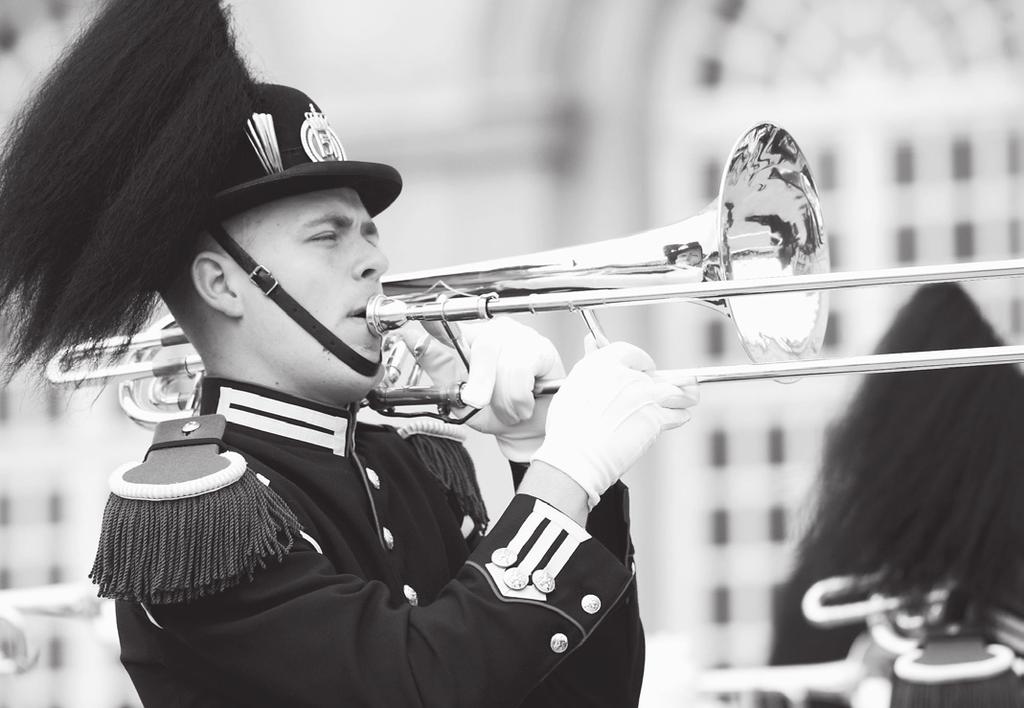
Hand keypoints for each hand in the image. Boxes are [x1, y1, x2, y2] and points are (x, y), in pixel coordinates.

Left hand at [394, 319, 564, 461]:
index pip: (450, 321)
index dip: (436, 320)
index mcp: (470, 338)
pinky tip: (525, 403)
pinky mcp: (541, 349)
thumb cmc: (494, 411)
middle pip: (484, 345)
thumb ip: (438, 368)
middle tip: (477, 402)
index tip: (419, 322)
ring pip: (505, 364)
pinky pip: (522, 373)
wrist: (527, 432)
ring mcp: (521, 336)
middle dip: (480, 381)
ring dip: (503, 399)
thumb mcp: (458, 396)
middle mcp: (495, 331)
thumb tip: (412, 339)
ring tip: (509, 408)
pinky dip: (519, 398)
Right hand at [531, 339, 698, 508]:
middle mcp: (626, 375)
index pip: (633, 354)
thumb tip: (593, 341)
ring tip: (684, 399)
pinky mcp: (655, 418)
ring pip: (675, 390)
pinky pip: (678, 414)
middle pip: (656, 374)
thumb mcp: (575, 387)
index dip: (640, 364)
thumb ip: (591, 363)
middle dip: (659, 385)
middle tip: (655, 395)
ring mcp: (643, 395)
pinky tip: (676, 418)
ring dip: (679, 396)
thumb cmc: (569, 428)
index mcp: (603, 363)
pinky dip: (678, 416)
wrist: (575, 457)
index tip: (642, 371)